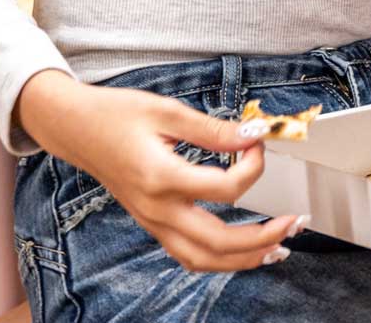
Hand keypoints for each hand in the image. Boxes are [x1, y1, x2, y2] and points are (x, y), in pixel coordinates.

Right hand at [15, 69, 305, 272]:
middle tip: (295, 221)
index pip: (225, 188)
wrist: (74, 128)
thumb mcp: (168, 111)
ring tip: (278, 248)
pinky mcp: (150, 223)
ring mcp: (152, 221)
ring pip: (202, 259)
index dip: (253, 165)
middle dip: (263, 237)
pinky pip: (187, 254)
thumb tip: (254, 135)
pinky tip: (240, 252)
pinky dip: (218, 259)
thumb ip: (213, 129)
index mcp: (162, 177)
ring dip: (244, 259)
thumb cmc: (116, 114)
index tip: (259, 141)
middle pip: (218, 242)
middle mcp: (157, 208)